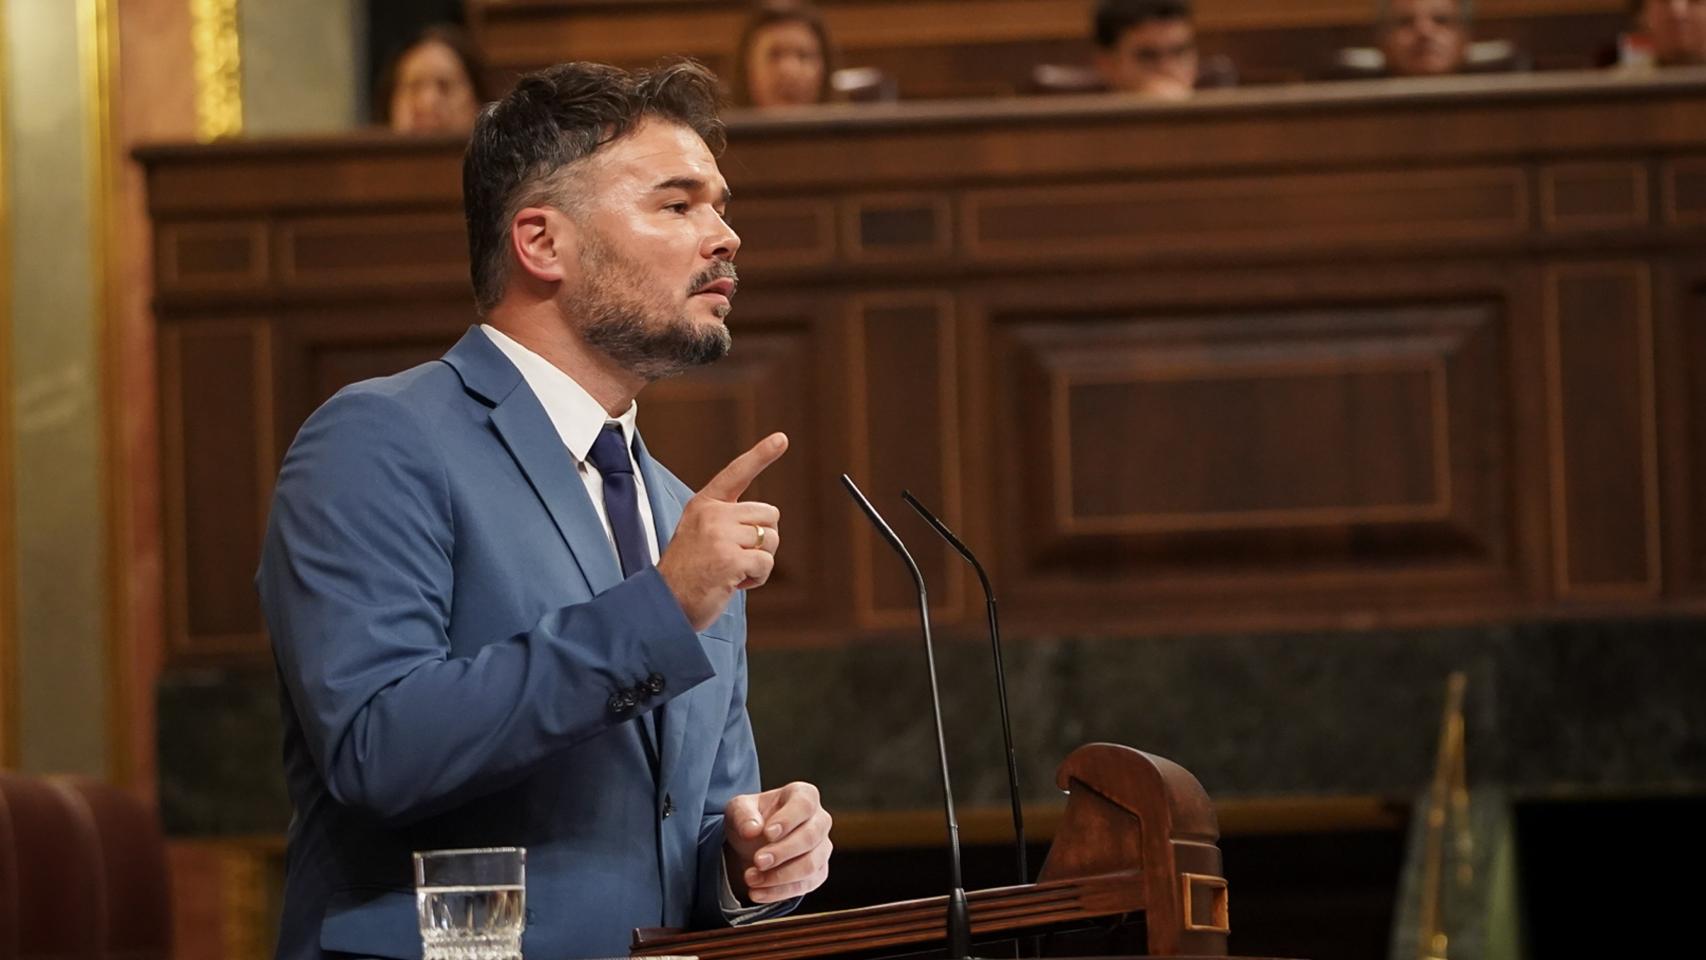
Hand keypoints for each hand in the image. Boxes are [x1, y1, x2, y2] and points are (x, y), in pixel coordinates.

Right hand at [656, 433, 786, 630]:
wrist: (664, 604)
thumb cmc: (687, 573)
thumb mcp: (700, 534)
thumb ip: (727, 522)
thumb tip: (767, 526)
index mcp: (704, 504)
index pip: (736, 473)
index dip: (761, 455)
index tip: (782, 438)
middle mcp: (712, 514)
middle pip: (769, 515)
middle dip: (762, 540)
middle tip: (736, 557)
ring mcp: (720, 535)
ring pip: (771, 540)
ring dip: (759, 561)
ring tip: (731, 571)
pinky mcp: (730, 559)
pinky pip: (766, 564)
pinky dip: (756, 578)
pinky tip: (733, 583)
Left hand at [724, 781, 832, 903]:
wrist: (753, 844)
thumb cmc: (751, 819)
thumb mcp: (738, 810)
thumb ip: (743, 815)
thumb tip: (752, 830)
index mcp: (804, 795)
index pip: (804, 805)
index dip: (788, 820)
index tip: (767, 833)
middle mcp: (820, 820)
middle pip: (810, 837)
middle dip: (783, 852)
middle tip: (758, 861)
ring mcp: (823, 847)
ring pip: (811, 865)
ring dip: (780, 876)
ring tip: (750, 879)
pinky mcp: (819, 872)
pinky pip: (805, 885)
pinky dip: (779, 892)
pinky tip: (757, 892)